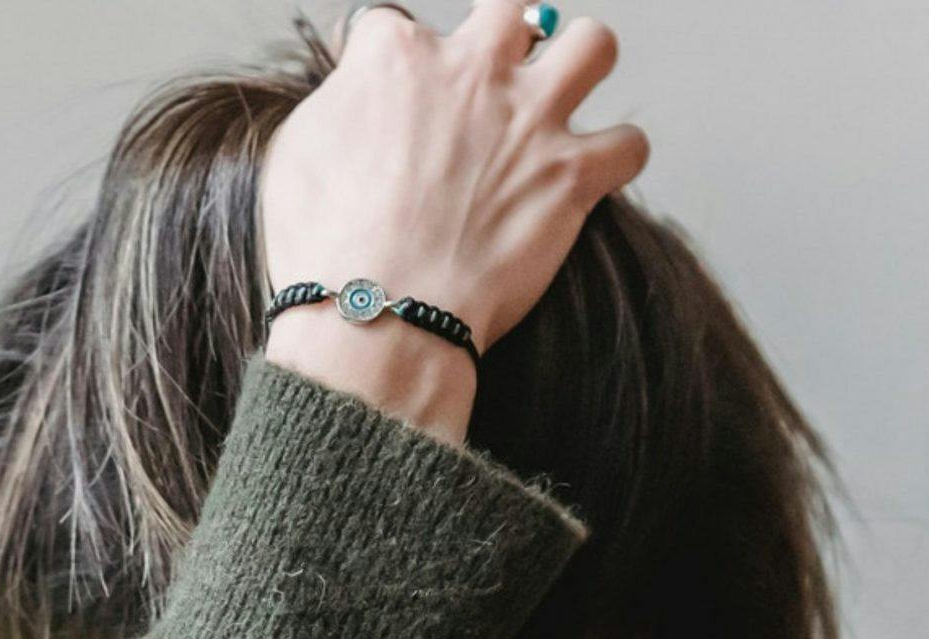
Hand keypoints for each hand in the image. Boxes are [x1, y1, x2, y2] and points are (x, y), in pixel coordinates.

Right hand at [261, 1, 645, 361]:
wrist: (375, 317)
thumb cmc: (325, 249)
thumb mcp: (298, 153)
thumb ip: (339, 103)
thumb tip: (356, 93)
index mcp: (398, 57)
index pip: (399, 25)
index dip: (394, 66)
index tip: (392, 102)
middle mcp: (473, 70)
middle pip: (510, 10)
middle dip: (504, 41)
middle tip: (491, 86)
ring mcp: (530, 120)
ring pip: (592, 46)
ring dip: (580, 68)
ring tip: (560, 103)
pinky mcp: (572, 177)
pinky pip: (629, 144)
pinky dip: (617, 157)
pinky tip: (593, 175)